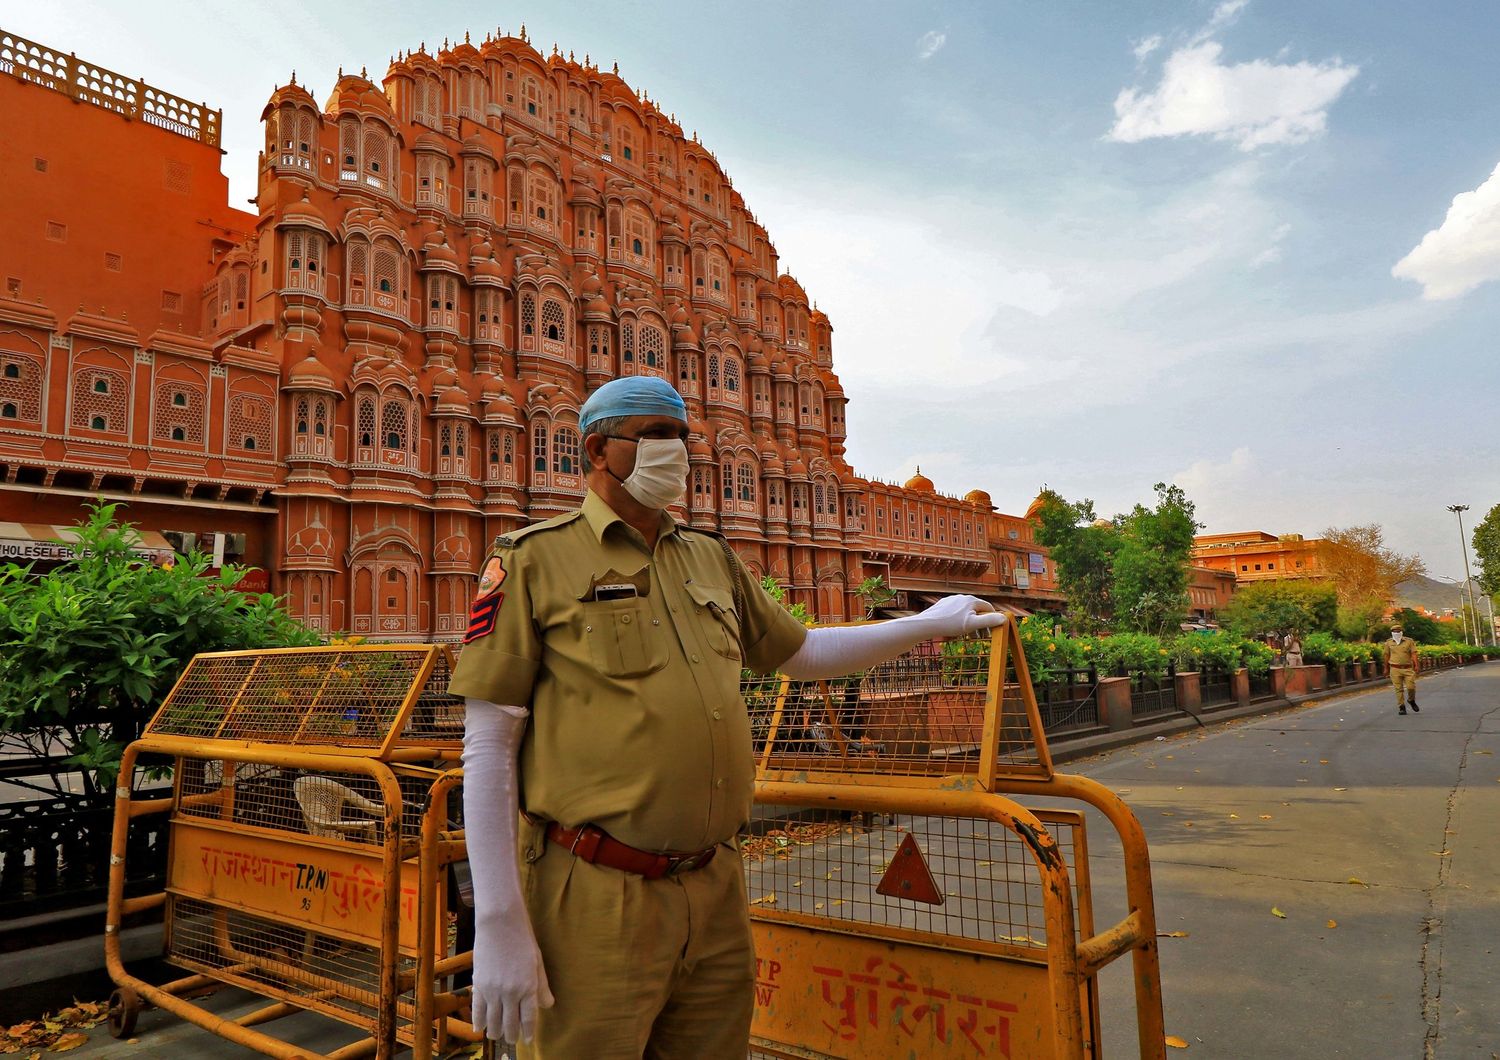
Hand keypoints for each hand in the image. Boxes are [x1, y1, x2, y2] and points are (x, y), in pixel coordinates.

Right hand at [471, 910, 553, 1042]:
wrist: (500, 923)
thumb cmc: (522, 939)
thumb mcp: (537, 962)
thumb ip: (542, 986)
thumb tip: (548, 1005)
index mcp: (528, 987)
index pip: (528, 1019)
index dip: (528, 1033)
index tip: (527, 1041)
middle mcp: (511, 993)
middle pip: (510, 1024)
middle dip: (511, 1035)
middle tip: (512, 1039)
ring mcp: (493, 990)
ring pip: (493, 1021)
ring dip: (495, 1031)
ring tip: (497, 1035)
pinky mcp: (479, 984)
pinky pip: (478, 1010)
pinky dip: (479, 1021)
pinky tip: (480, 1028)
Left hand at [915, 594, 1008, 636]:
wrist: (927, 624)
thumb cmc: (950, 625)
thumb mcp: (973, 625)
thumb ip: (989, 621)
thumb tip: (1005, 619)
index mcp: (971, 600)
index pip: (988, 608)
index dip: (992, 619)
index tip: (993, 630)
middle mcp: (962, 597)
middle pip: (976, 610)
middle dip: (980, 624)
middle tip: (980, 637)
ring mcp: (951, 600)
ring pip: (965, 613)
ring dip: (969, 624)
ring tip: (967, 636)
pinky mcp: (943, 605)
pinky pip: (955, 613)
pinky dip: (958, 622)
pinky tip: (954, 631)